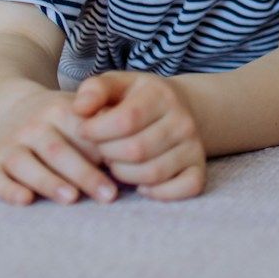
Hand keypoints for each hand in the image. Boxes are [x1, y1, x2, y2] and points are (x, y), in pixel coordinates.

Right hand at [0, 88, 117, 206]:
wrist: (10, 108)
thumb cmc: (59, 118)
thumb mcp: (80, 109)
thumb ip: (104, 122)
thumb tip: (136, 145)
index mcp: (59, 110)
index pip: (83, 132)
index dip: (102, 151)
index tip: (124, 168)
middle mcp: (32, 126)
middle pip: (58, 151)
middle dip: (84, 174)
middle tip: (108, 195)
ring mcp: (10, 144)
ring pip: (27, 165)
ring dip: (49, 182)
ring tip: (72, 198)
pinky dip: (9, 190)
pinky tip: (26, 200)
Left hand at [73, 71, 208, 200]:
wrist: (177, 108)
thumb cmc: (135, 100)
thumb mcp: (115, 85)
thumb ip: (93, 91)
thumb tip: (79, 109)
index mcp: (160, 95)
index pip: (125, 120)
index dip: (96, 131)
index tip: (84, 131)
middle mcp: (183, 120)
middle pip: (136, 151)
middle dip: (108, 155)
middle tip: (101, 149)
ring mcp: (194, 146)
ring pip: (152, 173)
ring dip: (124, 175)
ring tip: (116, 162)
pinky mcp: (199, 168)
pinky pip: (183, 189)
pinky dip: (158, 193)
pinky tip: (141, 183)